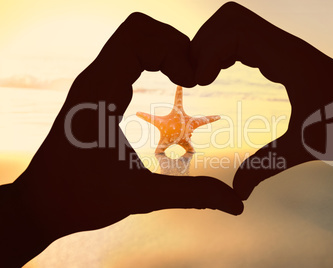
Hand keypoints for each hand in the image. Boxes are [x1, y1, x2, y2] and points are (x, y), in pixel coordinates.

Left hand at [0, 13, 242, 266]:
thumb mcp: (140, 197)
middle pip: (139, 28)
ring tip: (187, 78)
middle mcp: (95, 79)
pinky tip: (172, 81)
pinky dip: (156, 59)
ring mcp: (96, 82)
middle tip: (194, 76)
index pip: (137, 38)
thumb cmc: (81, 199)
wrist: (43, 203)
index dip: (174, 49)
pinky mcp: (99, 89)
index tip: (193, 80)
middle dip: (174, 44)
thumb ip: (191, 195)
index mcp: (100, 94)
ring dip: (166, 50)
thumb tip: (236, 203)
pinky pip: (130, 55)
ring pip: (135, 38)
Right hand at [191, 2, 332, 199]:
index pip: (235, 31)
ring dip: (211, 45)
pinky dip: (223, 49)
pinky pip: (243, 36)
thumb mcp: (304, 147)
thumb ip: (266, 166)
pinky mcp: (280, 53)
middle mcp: (282, 44)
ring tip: (203, 76)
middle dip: (203, 43)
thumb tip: (236, 191)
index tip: (200, 82)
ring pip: (234, 23)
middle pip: (229, 18)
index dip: (208, 52)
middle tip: (196, 78)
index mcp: (287, 58)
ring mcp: (281, 45)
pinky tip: (218, 74)